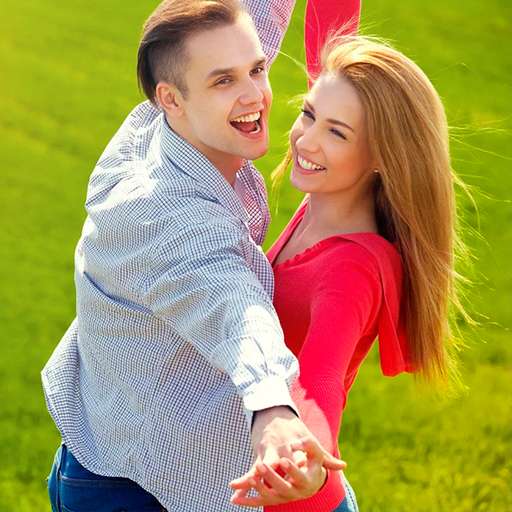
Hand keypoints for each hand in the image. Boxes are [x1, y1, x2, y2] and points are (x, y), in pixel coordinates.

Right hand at [229, 406, 345, 506]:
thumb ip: (324, 456)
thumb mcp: (310, 441)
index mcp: (296, 446)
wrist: (272, 411)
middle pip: (279, 463)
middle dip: (275, 472)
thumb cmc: (294, 430)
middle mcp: (282, 449)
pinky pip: (251, 470)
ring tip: (248, 486)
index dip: (298, 463)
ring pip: (262, 466)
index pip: (298, 457)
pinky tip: (234, 489)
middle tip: (272, 484)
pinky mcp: (259, 455)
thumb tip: (343, 467)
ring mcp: (269, 451)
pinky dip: (243, 480)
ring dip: (255, 477)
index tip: (298, 470)